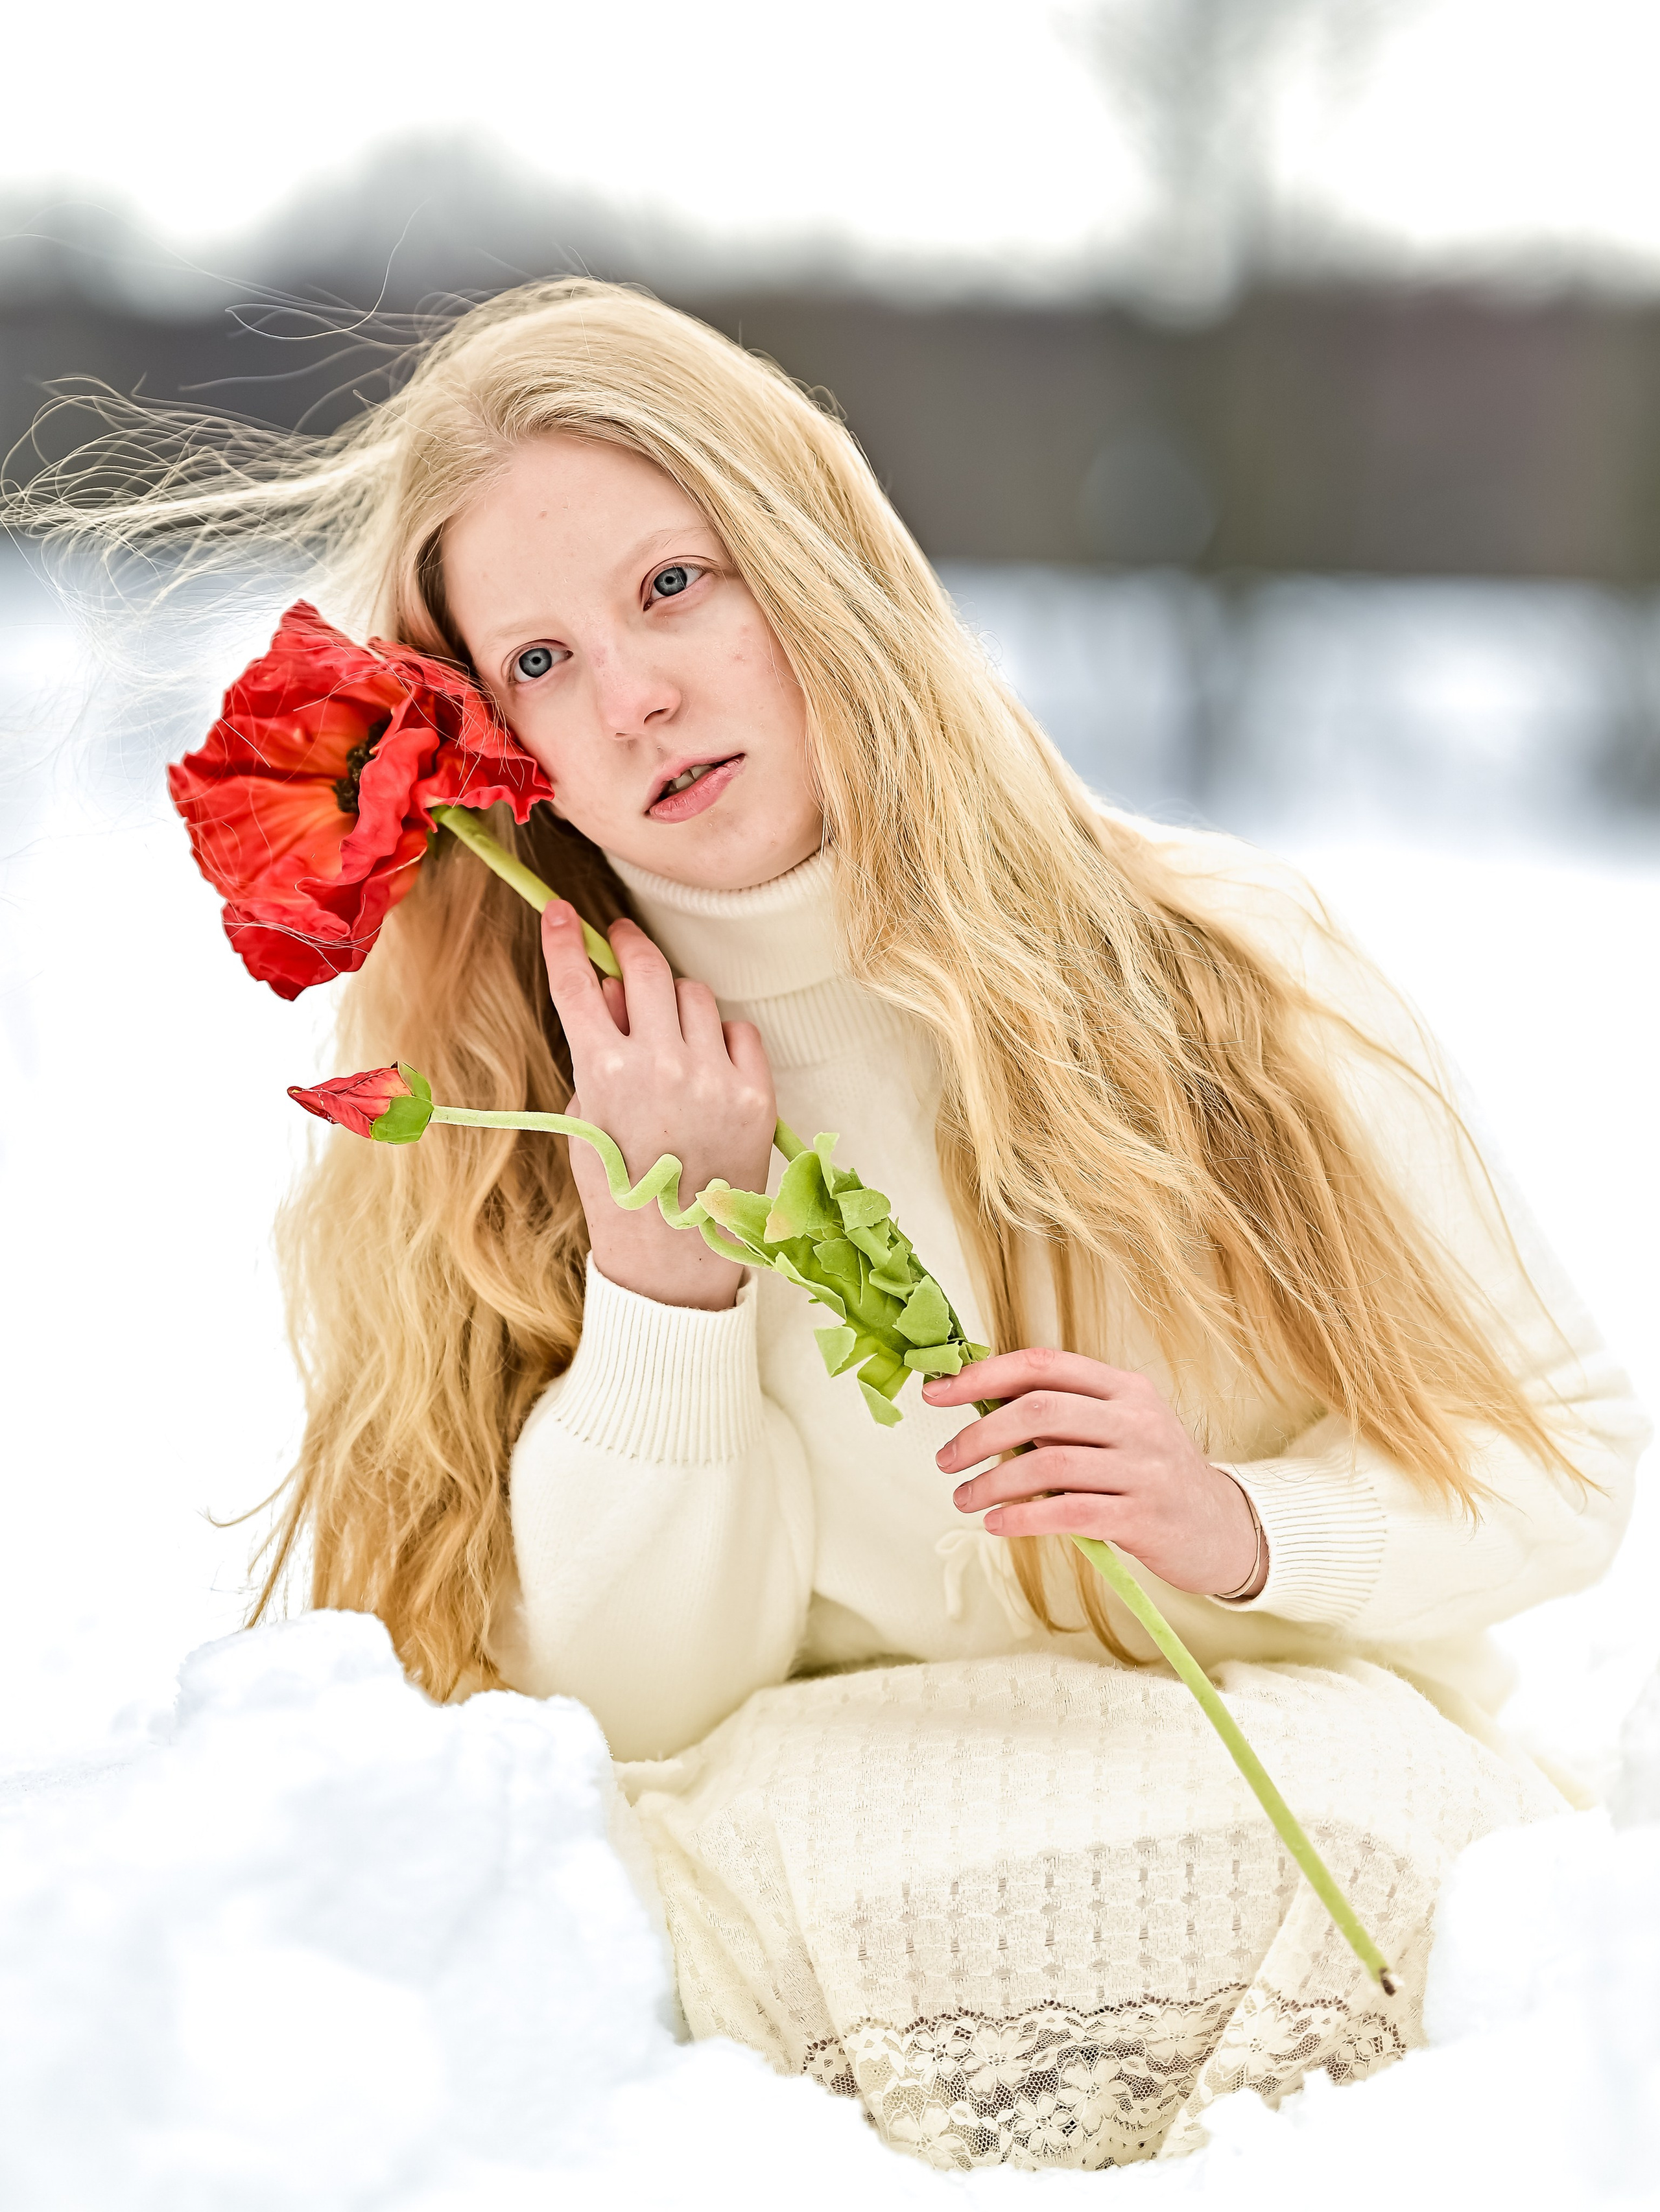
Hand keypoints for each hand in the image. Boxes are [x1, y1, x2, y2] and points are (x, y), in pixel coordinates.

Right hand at [541, 901, 775, 1310]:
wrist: (675, 1256)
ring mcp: (713, 1079)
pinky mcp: (755, 1094)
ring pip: (695, 995)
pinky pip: (740, 1031)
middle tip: (624, 941)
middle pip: (646, 970)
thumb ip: (596, 1051)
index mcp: (604, 1074)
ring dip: (677, 1001)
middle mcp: (661, 1067)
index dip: (565, 941)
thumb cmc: (621, 1188)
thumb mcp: (586, 1120)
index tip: (560, 912)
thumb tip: (608, 991)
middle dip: (630, 945)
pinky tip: (711, 1066)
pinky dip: (723, 1037)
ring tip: (669, 1032)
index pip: (577, 986)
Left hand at [923, 1347, 1266, 1599]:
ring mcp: (1143, 1468)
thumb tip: (980, 1405)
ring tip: (964, 1498)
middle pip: (1039, 1409)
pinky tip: (997, 1524)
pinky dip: (1023, 1517)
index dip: (984, 1374)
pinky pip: (1069, 1512)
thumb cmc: (1150, 1475)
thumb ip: (1064, 1414)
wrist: (1221, 1528)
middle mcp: (1136, 1419)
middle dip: (979, 1433)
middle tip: (945, 1458)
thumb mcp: (1119, 1428)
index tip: (937, 1393)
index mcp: (1124, 1387)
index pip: (1044, 1365)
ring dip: (992, 1482)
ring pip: (1048, 1462)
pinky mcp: (1143, 1517)